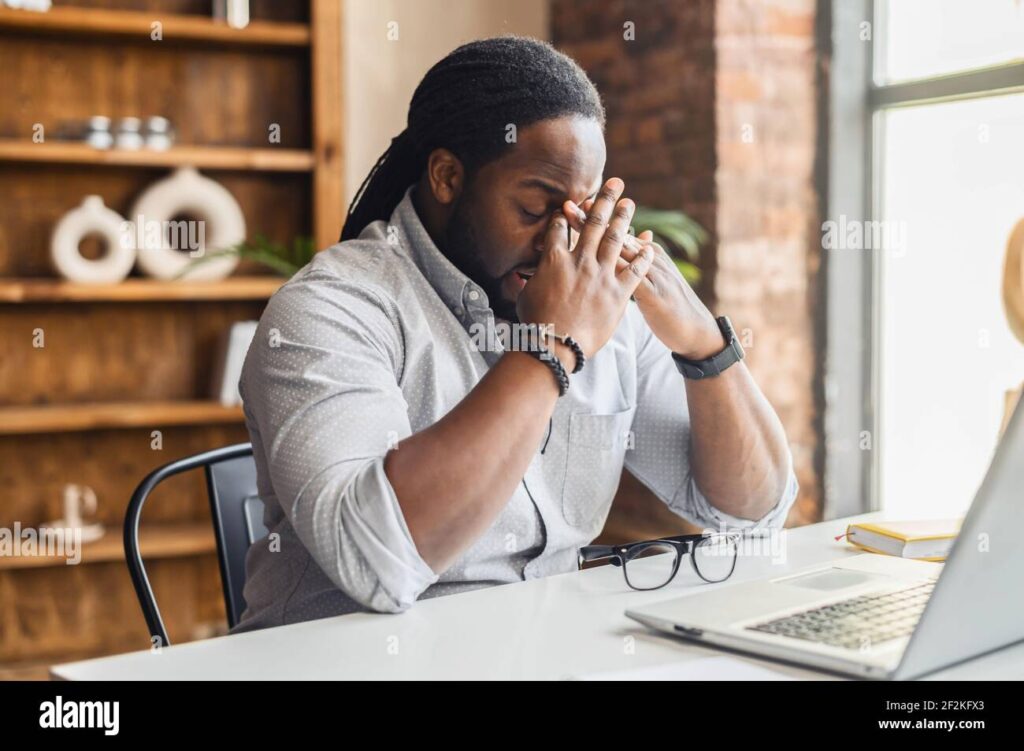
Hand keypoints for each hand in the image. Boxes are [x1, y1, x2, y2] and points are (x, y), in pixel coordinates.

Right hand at [516, 178, 655, 368]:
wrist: (555, 345)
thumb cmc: (535, 324)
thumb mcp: (525, 295)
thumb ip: (530, 280)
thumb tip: (520, 276)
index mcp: (555, 259)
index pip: (561, 227)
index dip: (567, 213)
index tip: (573, 203)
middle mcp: (580, 261)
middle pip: (593, 223)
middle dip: (604, 200)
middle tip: (615, 183)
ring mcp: (601, 276)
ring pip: (615, 239)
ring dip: (623, 218)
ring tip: (629, 202)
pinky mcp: (617, 294)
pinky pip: (635, 270)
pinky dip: (642, 256)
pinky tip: (649, 244)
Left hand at [564, 193, 722, 359]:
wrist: (697, 330)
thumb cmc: (673, 307)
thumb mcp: (658, 278)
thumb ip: (645, 259)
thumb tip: (638, 235)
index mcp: (651, 254)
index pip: (620, 232)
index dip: (599, 218)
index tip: (578, 205)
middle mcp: (651, 258)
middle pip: (616, 235)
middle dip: (591, 220)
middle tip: (568, 205)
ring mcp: (652, 274)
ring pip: (619, 251)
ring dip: (594, 236)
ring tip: (573, 225)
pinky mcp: (652, 294)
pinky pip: (627, 276)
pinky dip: (608, 266)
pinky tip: (589, 261)